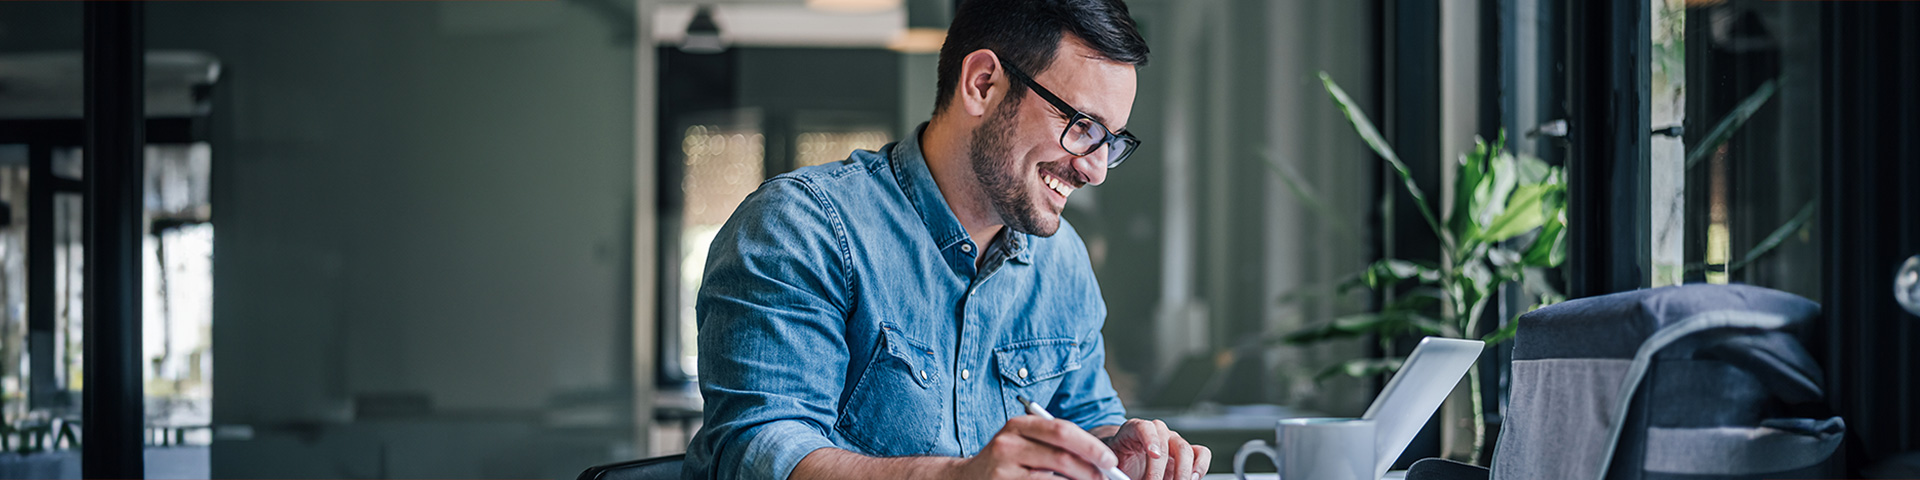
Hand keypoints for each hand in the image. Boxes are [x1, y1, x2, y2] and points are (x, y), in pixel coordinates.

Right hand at [949, 415, 1119, 479]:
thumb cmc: (1007, 463)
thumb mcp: (1024, 444)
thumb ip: (1054, 445)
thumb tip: (1099, 460)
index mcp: (1018, 425)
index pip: (1062, 430)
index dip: (1091, 446)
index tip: (1110, 461)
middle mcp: (1008, 444)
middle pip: (1060, 455)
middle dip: (1090, 470)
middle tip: (1107, 479)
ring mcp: (1002, 469)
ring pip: (1053, 479)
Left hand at [1101, 419, 1210, 479]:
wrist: (1127, 462)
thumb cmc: (1120, 461)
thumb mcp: (1111, 466)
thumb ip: (1114, 473)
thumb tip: (1114, 478)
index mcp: (1134, 429)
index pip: (1144, 427)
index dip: (1150, 439)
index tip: (1154, 454)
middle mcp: (1157, 432)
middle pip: (1166, 444)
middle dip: (1161, 470)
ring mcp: (1174, 440)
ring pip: (1185, 450)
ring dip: (1181, 473)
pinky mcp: (1188, 453)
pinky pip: (1202, 453)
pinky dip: (1200, 468)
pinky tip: (1191, 479)